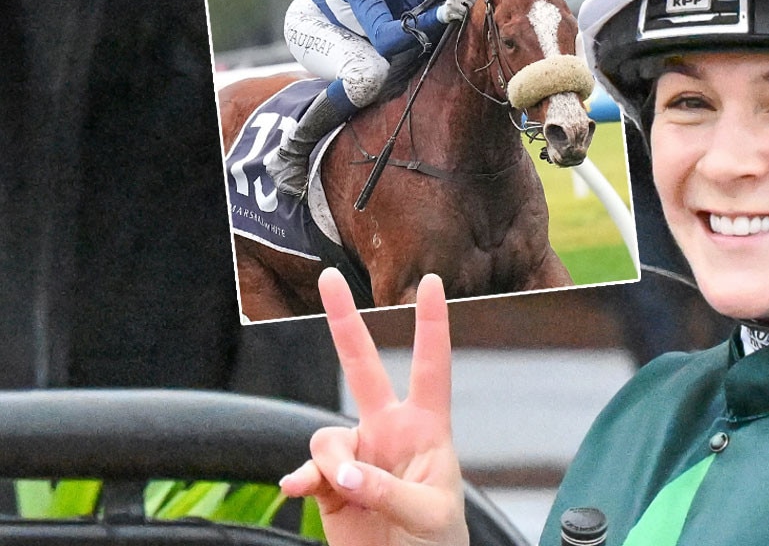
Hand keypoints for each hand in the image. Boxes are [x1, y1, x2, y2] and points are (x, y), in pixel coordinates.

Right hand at [279, 269, 468, 545]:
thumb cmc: (437, 541)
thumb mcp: (428, 513)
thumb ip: (389, 490)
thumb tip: (348, 474)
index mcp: (428, 428)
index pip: (432, 365)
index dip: (431, 324)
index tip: (432, 282)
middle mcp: (389, 431)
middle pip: (363, 367)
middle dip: (345, 322)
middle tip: (329, 279)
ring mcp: (358, 454)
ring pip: (328, 433)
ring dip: (333, 461)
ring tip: (348, 491)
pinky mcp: (330, 482)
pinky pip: (308, 466)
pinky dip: (304, 477)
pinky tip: (301, 490)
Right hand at [435, 0, 476, 22]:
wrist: (444, 12)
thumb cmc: (456, 4)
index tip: (476, 3)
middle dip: (472, 5)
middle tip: (471, 9)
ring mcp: (450, 4)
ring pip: (465, 9)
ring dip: (467, 13)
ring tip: (465, 13)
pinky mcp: (449, 13)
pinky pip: (460, 16)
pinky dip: (462, 18)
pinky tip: (460, 17)